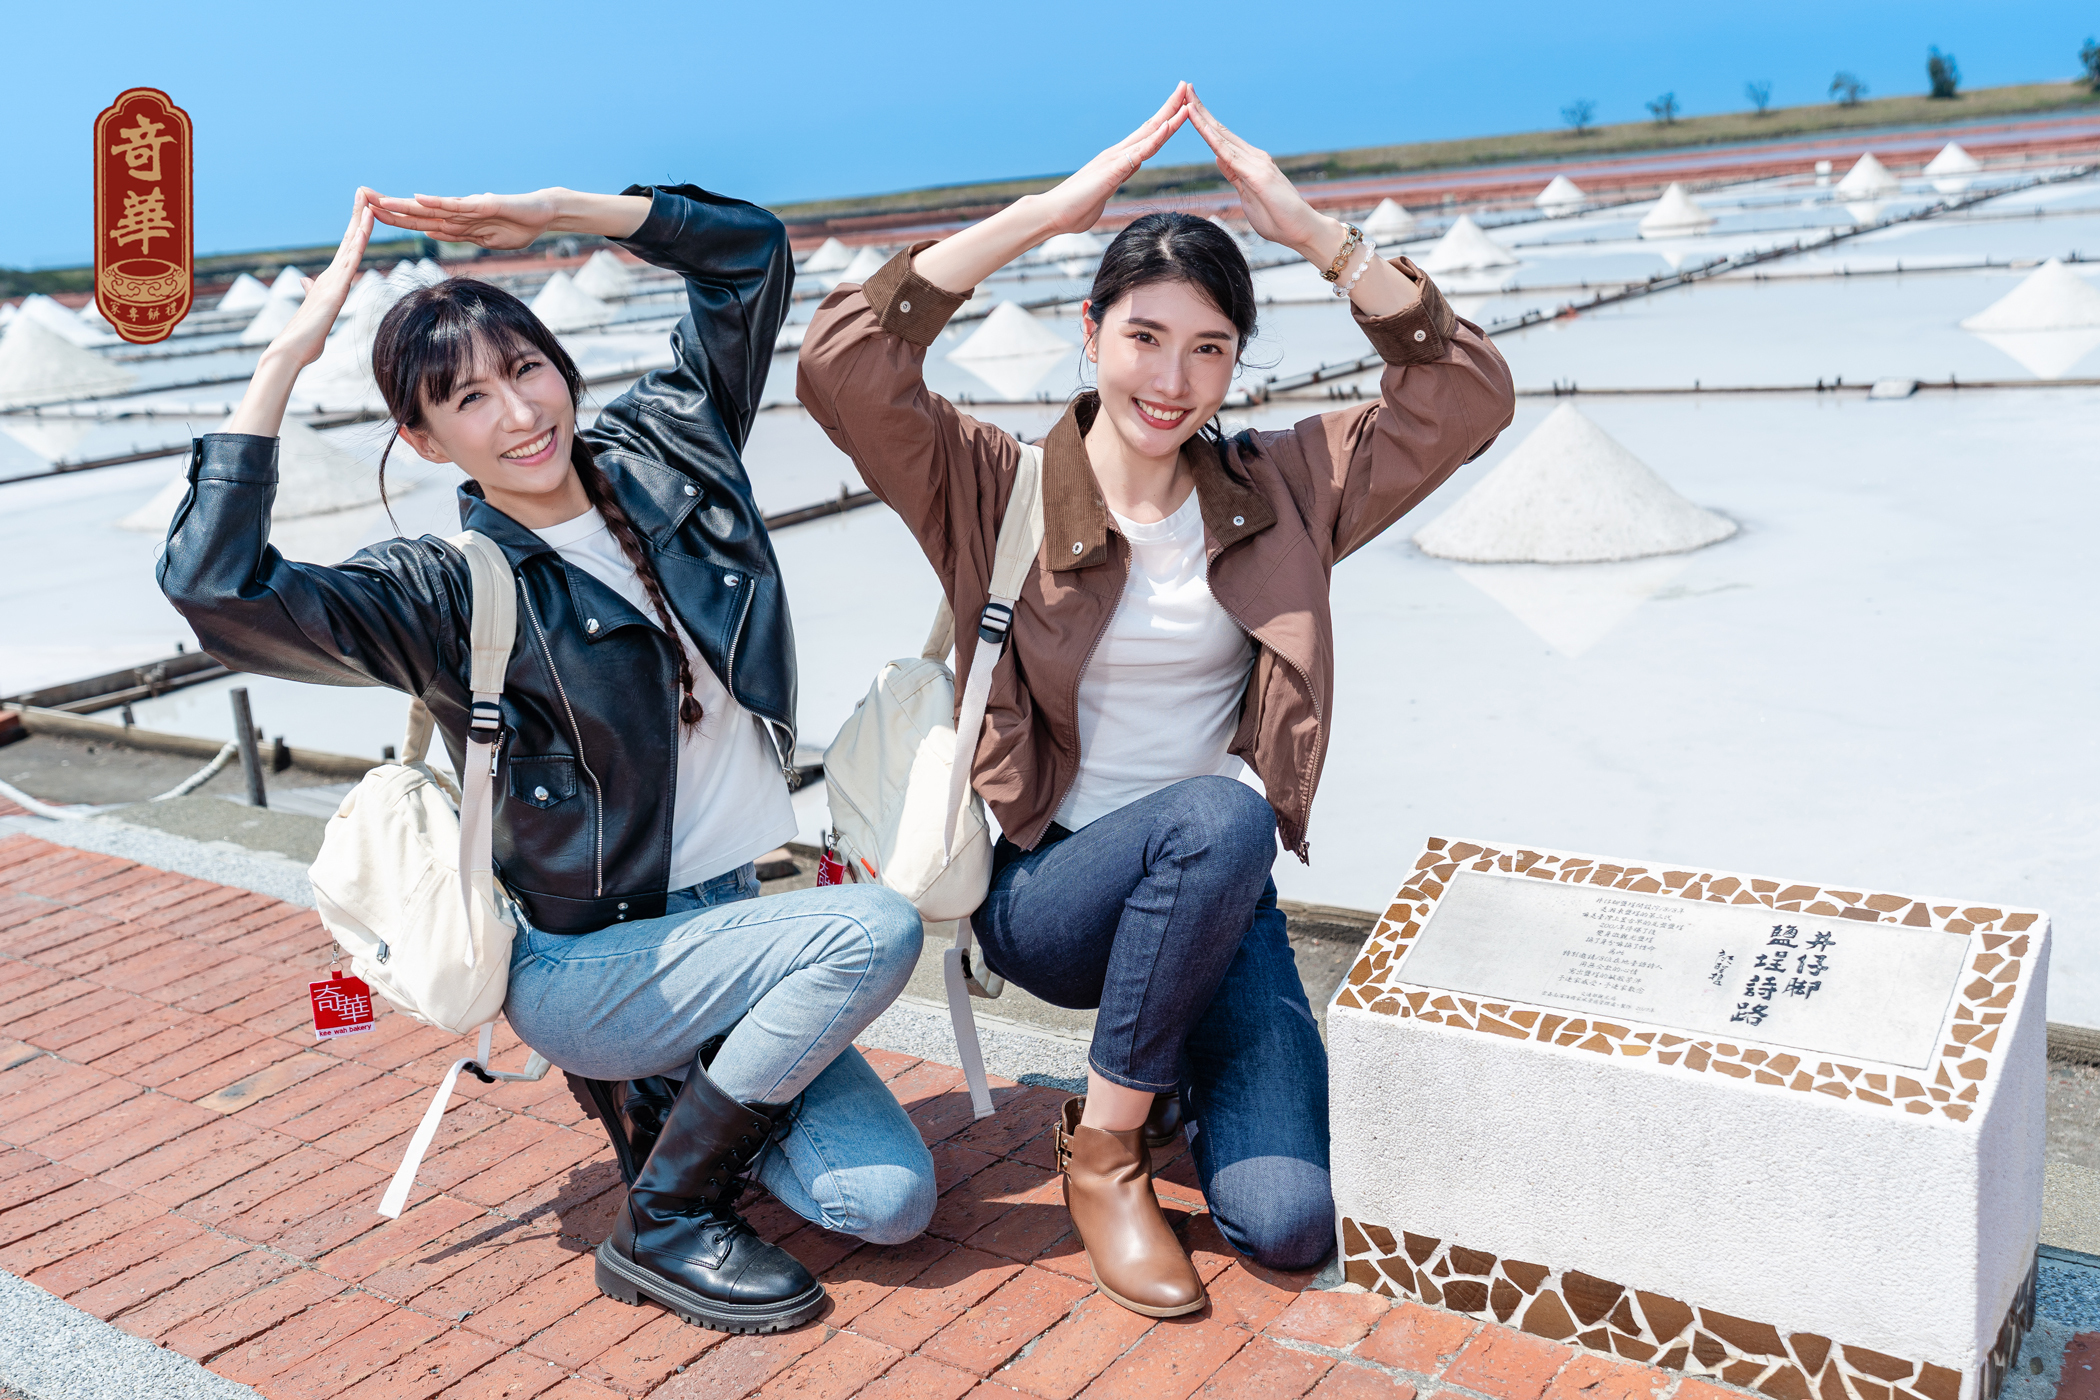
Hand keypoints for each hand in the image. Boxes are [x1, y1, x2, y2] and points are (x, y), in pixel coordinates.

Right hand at [265, 188, 377, 369]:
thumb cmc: (304, 336)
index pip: (346, 250)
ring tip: (368, 200)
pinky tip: (365, 229)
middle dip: (357, 215)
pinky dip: (358, 244)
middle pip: (348, 240)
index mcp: (330, 281)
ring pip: (350, 246)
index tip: (362, 209)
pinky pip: (350, 262)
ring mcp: (333, 281)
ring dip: (360, 222)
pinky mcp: (336, 291)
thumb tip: (308, 283)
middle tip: (364, 191)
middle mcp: (331, 276)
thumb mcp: (314, 310)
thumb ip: (312, 294)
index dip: (354, 229)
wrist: (291, 350)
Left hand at [369, 189, 564, 249]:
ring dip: (405, 205)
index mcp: (456, 223)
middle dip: (389, 208)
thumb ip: (459, 235)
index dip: (395, 219)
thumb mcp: (485, 239)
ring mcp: (470, 208)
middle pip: (417, 212)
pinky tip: (419, 199)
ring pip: (431, 207)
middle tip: (360, 199)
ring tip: (379, 201)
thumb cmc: (519, 226)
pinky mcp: (485, 205)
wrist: (545, 214)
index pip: (419, 222)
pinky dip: (438, 203)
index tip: (370, 216)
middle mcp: (458, 213)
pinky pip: (457, 205)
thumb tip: (433, 233)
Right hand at [1034, 83, 1191, 237]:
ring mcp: (1115, 160)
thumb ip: (1112, 184)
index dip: (1164, 121)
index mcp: (1117, 161)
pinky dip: (1156, 138)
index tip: (1180, 107)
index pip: (1147, 137)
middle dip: (1170, 107)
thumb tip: (1116, 181)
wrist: (1052, 214)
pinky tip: (1168, 125)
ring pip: (1149, 135)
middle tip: (1186, 87)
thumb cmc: (1074, 210)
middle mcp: (1117, 154)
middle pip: (1150, 127)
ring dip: (1170, 117)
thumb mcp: (1102, 194)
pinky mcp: (1113, 170)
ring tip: (1186, 100)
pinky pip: (1139, 152)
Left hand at [1185, 91, 1337, 260]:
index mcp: (1249, 162)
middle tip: (1184, 88)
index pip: (1220, 138)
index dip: (1203, 121)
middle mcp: (1253, 156)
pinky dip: (1212, 138)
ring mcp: (1256, 163)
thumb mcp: (1247, 194)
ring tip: (1187, 98)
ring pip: (1221, 136)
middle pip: (1219, 130)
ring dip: (1202, 117)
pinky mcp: (1257, 174)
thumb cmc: (1278, 219)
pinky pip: (1228, 154)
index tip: (1188, 105)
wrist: (1303, 230)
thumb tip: (1220, 159)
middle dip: (1200, 109)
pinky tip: (1200, 126)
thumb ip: (1234, 175)